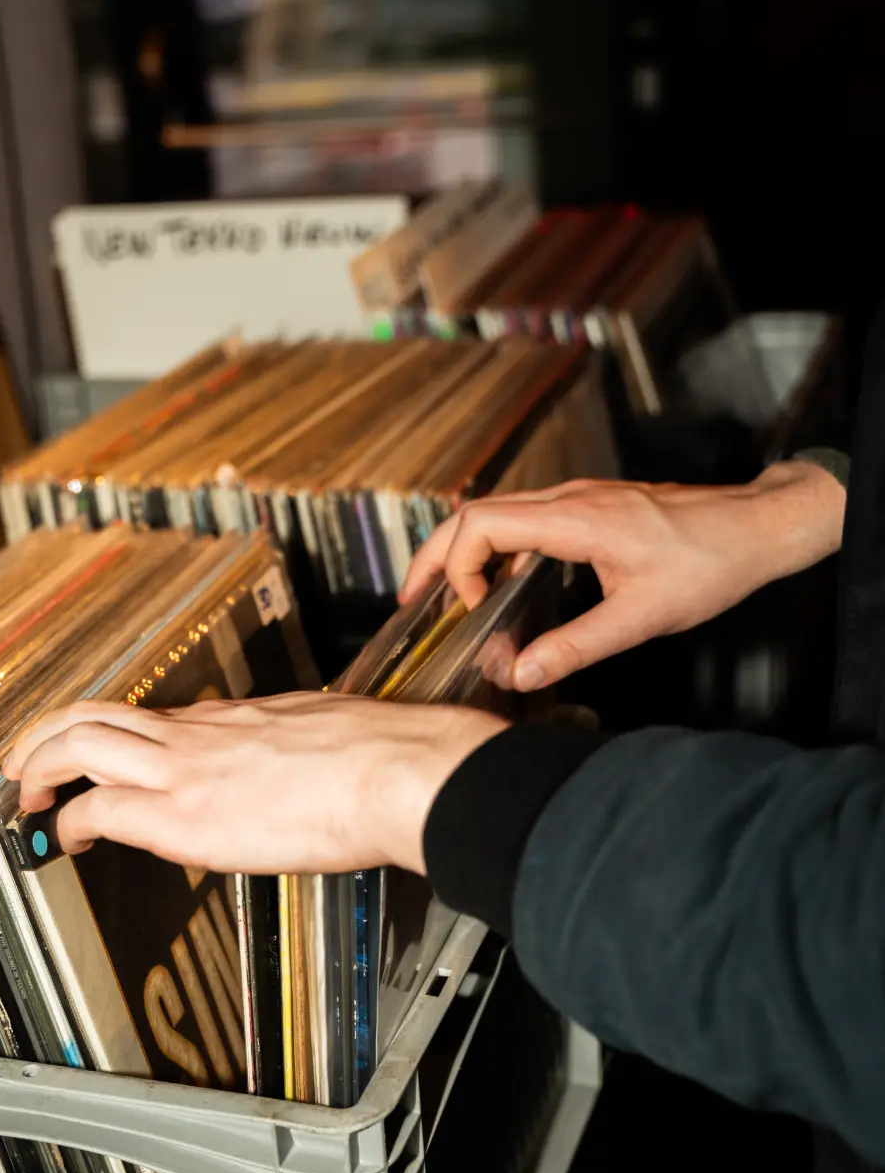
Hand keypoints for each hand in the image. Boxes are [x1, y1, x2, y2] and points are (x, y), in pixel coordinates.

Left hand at [4, 692, 507, 876]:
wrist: (394, 771)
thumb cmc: (381, 758)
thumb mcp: (323, 730)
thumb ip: (289, 746)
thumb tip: (294, 768)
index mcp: (235, 717)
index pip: (155, 718)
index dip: (117, 736)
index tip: (105, 757)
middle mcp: (199, 732)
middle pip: (96, 713)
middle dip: (47, 735)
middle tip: (25, 762)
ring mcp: (187, 766)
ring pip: (82, 744)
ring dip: (41, 765)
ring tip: (24, 793)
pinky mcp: (185, 812)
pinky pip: (106, 808)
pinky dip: (75, 822)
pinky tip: (66, 840)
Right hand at [397, 461, 844, 691]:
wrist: (758, 528)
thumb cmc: (711, 563)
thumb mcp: (641, 618)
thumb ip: (575, 647)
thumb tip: (519, 672)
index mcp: (575, 518)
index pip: (481, 524)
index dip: (457, 567)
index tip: (468, 611)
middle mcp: (569, 499)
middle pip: (475, 514)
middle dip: (436, 556)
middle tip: (413, 600)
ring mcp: (579, 499)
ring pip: (499, 514)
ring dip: (465, 551)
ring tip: (447, 596)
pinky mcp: (590, 507)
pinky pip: (526, 521)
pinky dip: (498, 550)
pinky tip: (503, 587)